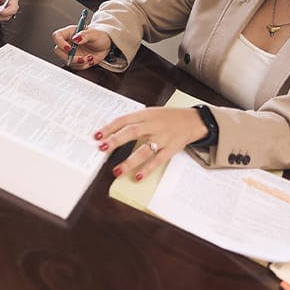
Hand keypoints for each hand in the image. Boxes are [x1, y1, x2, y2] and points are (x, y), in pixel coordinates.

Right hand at [51, 25, 110, 69]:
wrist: (105, 46)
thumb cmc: (99, 36)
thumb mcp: (94, 34)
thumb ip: (85, 35)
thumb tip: (76, 38)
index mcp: (70, 33)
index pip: (57, 36)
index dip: (60, 43)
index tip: (69, 49)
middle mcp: (68, 42)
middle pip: (58, 51)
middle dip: (70, 57)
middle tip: (81, 58)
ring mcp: (70, 52)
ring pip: (66, 60)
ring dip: (79, 62)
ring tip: (90, 57)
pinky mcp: (74, 60)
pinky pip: (74, 66)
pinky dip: (83, 65)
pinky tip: (89, 60)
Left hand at [93, 107, 208, 181]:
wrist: (192, 120)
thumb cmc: (167, 117)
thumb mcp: (150, 113)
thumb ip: (133, 121)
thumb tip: (111, 131)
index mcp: (145, 115)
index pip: (124, 120)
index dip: (109, 128)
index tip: (96, 135)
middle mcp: (153, 126)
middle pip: (131, 132)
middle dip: (115, 140)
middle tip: (102, 148)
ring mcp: (162, 138)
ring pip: (143, 150)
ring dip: (129, 161)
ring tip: (116, 170)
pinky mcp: (170, 150)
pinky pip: (157, 161)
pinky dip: (147, 169)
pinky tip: (137, 176)